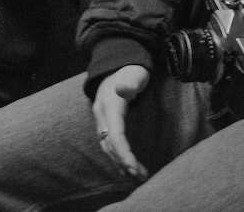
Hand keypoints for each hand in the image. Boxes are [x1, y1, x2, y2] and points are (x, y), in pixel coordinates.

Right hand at [91, 65, 149, 179]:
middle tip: (142, 176)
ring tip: (138, 176)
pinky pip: (109, 144)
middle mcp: (102, 115)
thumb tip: (122, 90)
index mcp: (110, 105)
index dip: (124, 153)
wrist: (118, 65)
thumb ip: (131, 82)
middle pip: (110, 145)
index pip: (115, 135)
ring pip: (108, 147)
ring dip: (121, 163)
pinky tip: (127, 167)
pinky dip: (117, 157)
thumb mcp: (135, 73)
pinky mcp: (105, 123)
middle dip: (124, 163)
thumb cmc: (132, 71)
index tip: (134, 167)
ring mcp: (101, 120)